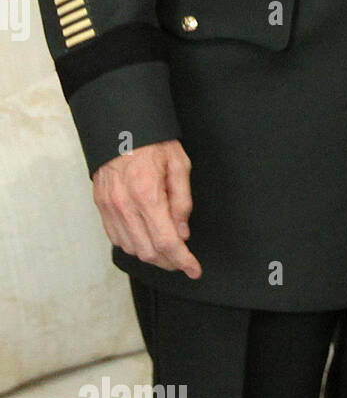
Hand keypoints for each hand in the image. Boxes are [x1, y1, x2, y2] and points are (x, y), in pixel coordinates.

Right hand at [92, 139, 201, 279]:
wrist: (121, 128)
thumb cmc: (154, 143)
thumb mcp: (179, 164)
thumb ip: (182, 200)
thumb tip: (183, 232)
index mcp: (147, 193)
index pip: (166, 241)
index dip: (182, 260)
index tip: (194, 269)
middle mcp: (124, 206)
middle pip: (148, 252)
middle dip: (169, 262)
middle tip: (184, 260)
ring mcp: (109, 208)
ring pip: (131, 249)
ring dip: (152, 256)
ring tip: (168, 250)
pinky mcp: (101, 208)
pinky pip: (117, 239)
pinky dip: (134, 245)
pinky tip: (147, 238)